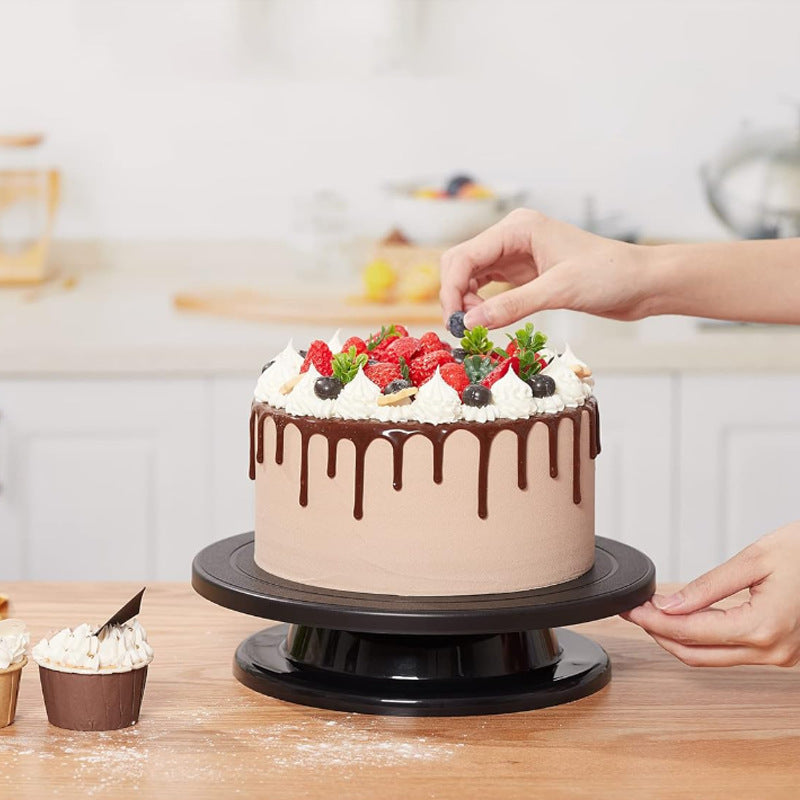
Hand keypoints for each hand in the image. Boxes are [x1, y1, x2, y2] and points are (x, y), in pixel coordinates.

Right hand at [439, 208, 655, 328]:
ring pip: (472, 276)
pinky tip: (487, 320)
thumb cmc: (609, 275)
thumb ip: (511, 306)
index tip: (454, 322)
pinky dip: (481, 304)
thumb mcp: (558, 291)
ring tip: (477, 327)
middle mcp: (513, 237)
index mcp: (518, 228)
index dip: (451, 289)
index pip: (465, 256)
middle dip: (455, 295)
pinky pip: (489, 287)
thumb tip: (470, 324)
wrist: (641, 282)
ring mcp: (517, 255)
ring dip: (467, 302)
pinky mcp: (525, 273)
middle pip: (462, 263)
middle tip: (464, 328)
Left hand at [621, 522, 799, 666]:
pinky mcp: (780, 652)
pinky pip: (731, 652)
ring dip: (679, 638)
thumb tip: (668, 605)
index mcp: (764, 627)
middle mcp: (772, 651)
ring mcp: (778, 656)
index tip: (632, 610)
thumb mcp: (753, 560)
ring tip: (653, 613)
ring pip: (712, 658)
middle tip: (635, 612)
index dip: (653, 622)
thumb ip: (707, 586)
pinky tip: (686, 618)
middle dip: (659, 634)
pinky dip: (703, 638)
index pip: (690, 633)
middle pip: (696, 655)